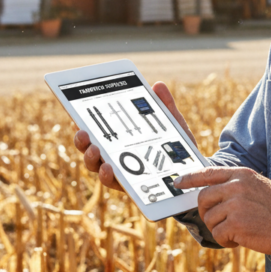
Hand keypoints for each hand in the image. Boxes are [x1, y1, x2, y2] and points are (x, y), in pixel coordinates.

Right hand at [73, 81, 196, 191]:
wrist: (192, 172)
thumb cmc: (176, 145)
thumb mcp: (172, 123)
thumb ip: (165, 105)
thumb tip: (158, 85)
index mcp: (120, 136)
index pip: (97, 129)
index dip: (84, 122)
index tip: (78, 115)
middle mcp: (114, 154)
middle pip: (89, 147)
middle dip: (81, 140)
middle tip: (82, 132)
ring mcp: (119, 170)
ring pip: (95, 165)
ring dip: (90, 157)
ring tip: (94, 149)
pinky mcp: (127, 186)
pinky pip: (112, 182)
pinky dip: (106, 175)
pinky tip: (109, 168)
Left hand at [173, 167, 270, 254]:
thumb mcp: (257, 187)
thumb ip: (235, 186)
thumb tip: (210, 195)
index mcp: (241, 174)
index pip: (208, 172)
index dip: (189, 178)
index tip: (177, 183)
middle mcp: (236, 186)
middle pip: (203, 199)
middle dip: (206, 213)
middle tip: (218, 222)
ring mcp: (235, 204)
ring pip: (209, 219)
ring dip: (219, 229)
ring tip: (238, 231)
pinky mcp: (236, 224)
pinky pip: (218, 235)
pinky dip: (226, 241)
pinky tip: (241, 240)